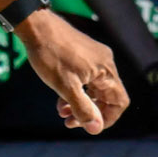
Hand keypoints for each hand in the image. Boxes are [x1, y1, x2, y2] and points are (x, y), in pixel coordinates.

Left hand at [17, 11, 128, 133]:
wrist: (37, 27)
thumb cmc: (51, 55)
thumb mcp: (66, 87)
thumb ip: (82, 108)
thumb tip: (96, 128)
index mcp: (106, 70)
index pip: (120, 101)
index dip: (107, 118)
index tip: (90, 127)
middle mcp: (105, 63)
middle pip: (106, 97)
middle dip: (89, 113)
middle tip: (70, 123)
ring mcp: (94, 58)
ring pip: (93, 89)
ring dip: (80, 104)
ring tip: (62, 113)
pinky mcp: (83, 55)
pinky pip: (86, 79)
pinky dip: (75, 92)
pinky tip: (59, 100)